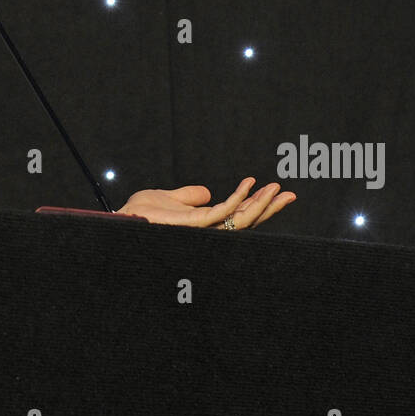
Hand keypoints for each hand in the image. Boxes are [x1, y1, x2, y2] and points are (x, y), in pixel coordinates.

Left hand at [116, 177, 294, 229]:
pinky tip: (249, 184)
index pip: (237, 215)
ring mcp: (203, 230)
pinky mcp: (195, 225)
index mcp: (205, 224)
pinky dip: (238, 198)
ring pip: (241, 220)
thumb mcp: (170, 199)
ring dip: (261, 204)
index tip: (274, 190)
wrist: (124, 220)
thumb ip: (189, 196)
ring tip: (276, 188)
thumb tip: (207, 192)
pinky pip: (223, 212)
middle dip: (269, 208)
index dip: (257, 205)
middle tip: (289, 194)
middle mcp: (208, 230)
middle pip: (246, 221)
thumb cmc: (142, 214)